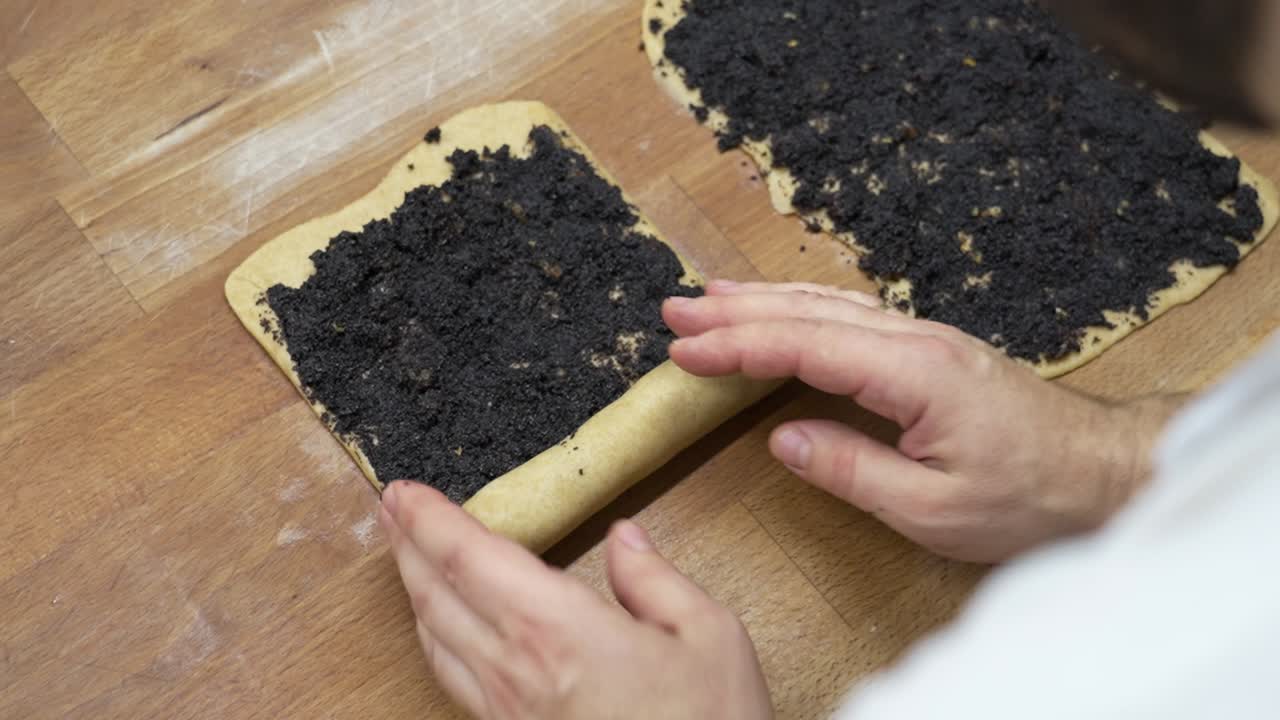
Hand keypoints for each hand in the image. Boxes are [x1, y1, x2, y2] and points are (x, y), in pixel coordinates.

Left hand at [378, 480, 773, 719]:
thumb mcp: (709, 636)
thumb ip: (655, 579)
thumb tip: (624, 538)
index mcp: (559, 630)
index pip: (468, 559)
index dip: (428, 520)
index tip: (404, 490)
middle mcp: (517, 671)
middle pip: (435, 596)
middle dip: (406, 544)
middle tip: (390, 508)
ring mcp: (506, 712)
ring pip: (433, 639)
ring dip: (413, 588)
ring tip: (406, 553)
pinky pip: (452, 677)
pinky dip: (433, 635)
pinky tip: (442, 625)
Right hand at [664, 280, 1182, 562]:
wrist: (1107, 471)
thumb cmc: (1030, 496)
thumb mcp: (934, 509)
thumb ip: (852, 470)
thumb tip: (782, 439)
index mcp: (914, 373)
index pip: (805, 346)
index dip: (738, 346)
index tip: (683, 350)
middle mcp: (916, 340)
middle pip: (810, 311)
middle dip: (736, 310)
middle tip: (674, 308)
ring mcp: (926, 338)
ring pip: (830, 303)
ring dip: (765, 299)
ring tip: (710, 297)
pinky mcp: (932, 350)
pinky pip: (854, 313)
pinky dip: (806, 307)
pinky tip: (784, 307)